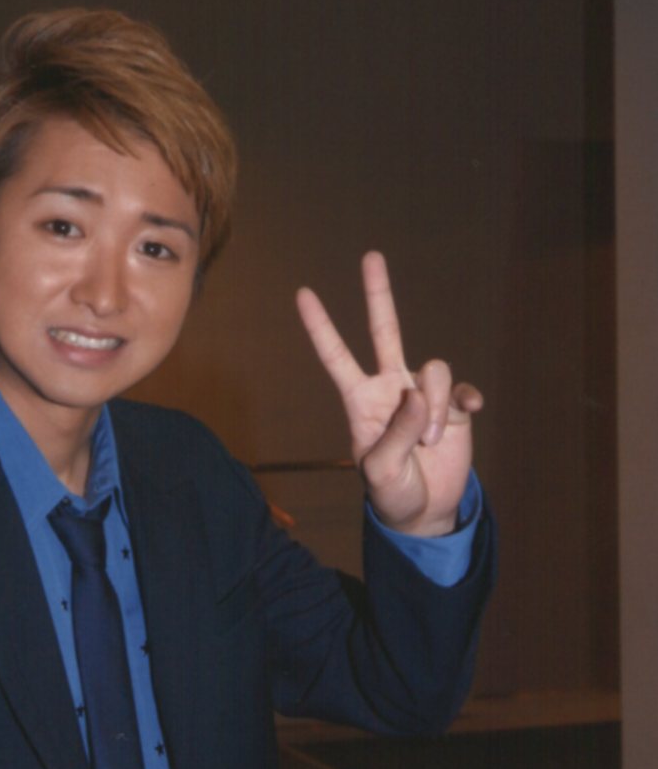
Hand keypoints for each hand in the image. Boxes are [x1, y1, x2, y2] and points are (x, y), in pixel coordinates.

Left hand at [295, 252, 482, 536]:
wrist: (425, 511)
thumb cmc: (393, 491)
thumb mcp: (382, 470)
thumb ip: (397, 432)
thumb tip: (417, 394)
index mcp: (361, 401)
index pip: (336, 357)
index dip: (320, 327)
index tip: (303, 294)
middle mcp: (391, 388)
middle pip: (384, 331)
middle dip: (378, 294)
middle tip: (371, 257)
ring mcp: (423, 394)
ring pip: (433, 371)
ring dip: (434, 407)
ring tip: (430, 442)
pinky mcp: (454, 406)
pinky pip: (461, 390)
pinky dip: (462, 402)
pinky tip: (466, 415)